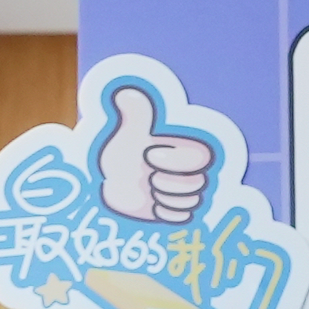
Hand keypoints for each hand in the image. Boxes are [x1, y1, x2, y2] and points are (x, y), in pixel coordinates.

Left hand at [94, 85, 214, 222]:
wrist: (108, 185)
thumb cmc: (119, 155)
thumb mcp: (128, 133)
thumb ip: (136, 115)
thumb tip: (128, 91)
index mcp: (182, 145)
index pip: (201, 156)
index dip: (177, 161)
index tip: (149, 157)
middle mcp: (188, 168)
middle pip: (199, 183)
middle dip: (169, 183)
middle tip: (148, 178)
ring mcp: (183, 190)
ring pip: (193, 202)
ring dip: (165, 198)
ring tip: (149, 190)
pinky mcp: (176, 209)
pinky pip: (184, 217)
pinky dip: (165, 213)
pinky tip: (152, 205)